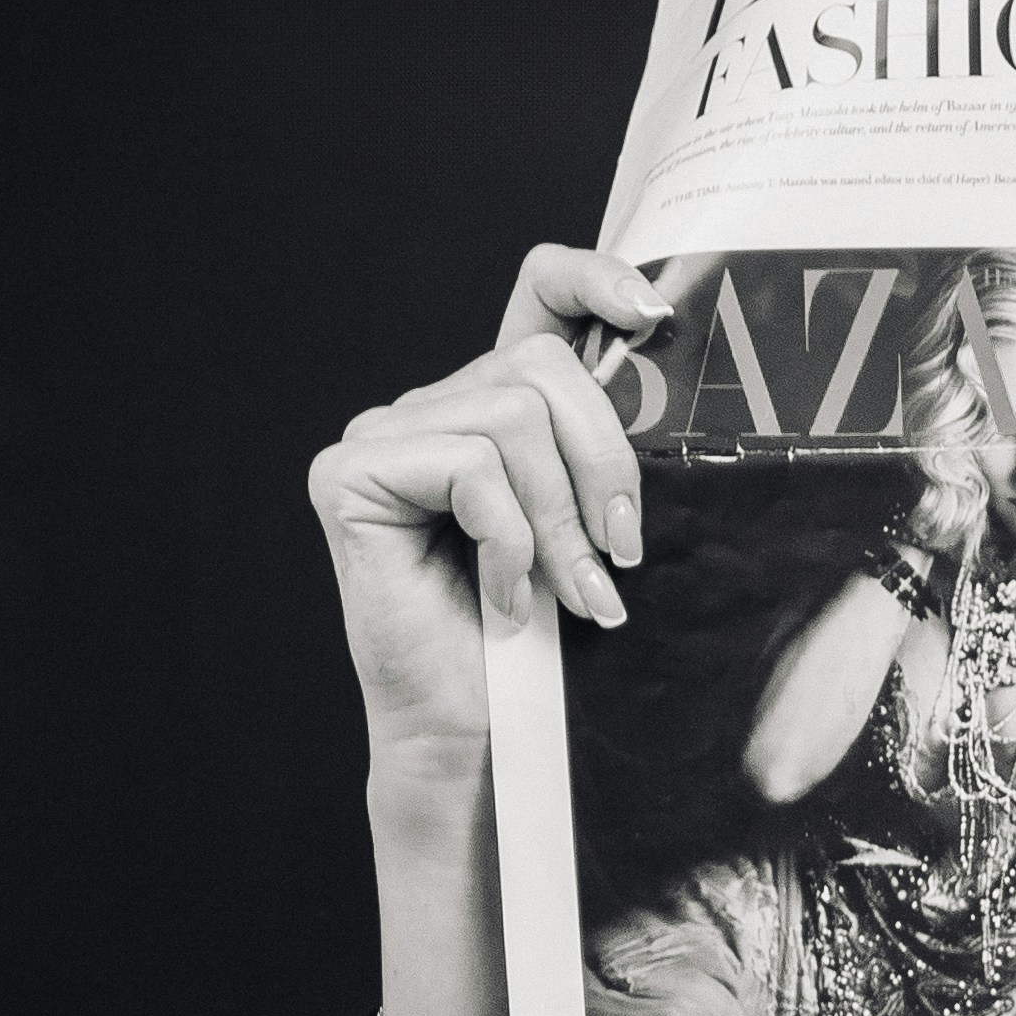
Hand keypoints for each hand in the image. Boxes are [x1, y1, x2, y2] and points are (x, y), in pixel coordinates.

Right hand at [307, 244, 671, 778]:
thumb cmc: (543, 647)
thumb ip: (610, 454)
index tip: (652, 316)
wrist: (483, 736)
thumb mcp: (599, 531)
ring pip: (511, 416)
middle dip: (603, 461)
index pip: (539, 293)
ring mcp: (384, 435)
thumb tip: (666, 374)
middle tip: (621, 553)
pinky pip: (470, 466)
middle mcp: (433, 406)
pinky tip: (503, 600)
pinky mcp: (350, 474)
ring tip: (569, 595)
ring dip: (559, 521)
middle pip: (541, 364)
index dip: (592, 279)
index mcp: (496, 406)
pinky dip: (508, 541)